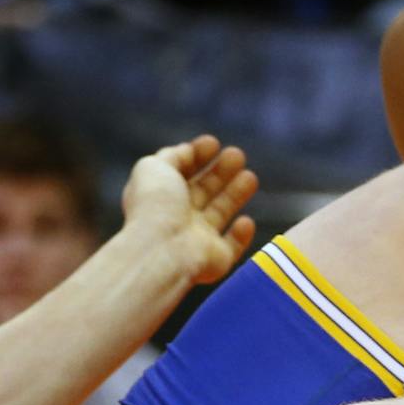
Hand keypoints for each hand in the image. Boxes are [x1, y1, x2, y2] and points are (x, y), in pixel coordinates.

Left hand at [120, 136, 258, 289]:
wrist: (161, 250)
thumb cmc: (155, 206)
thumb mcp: (154, 167)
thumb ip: (173, 156)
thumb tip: (189, 150)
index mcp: (159, 197)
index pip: (180, 174)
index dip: (196, 156)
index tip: (213, 143)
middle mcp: (177, 218)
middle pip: (203, 191)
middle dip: (220, 172)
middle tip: (237, 155)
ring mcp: (195, 241)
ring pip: (220, 213)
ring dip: (235, 194)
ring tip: (250, 176)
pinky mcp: (214, 261)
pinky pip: (231, 248)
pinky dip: (240, 236)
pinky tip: (246, 221)